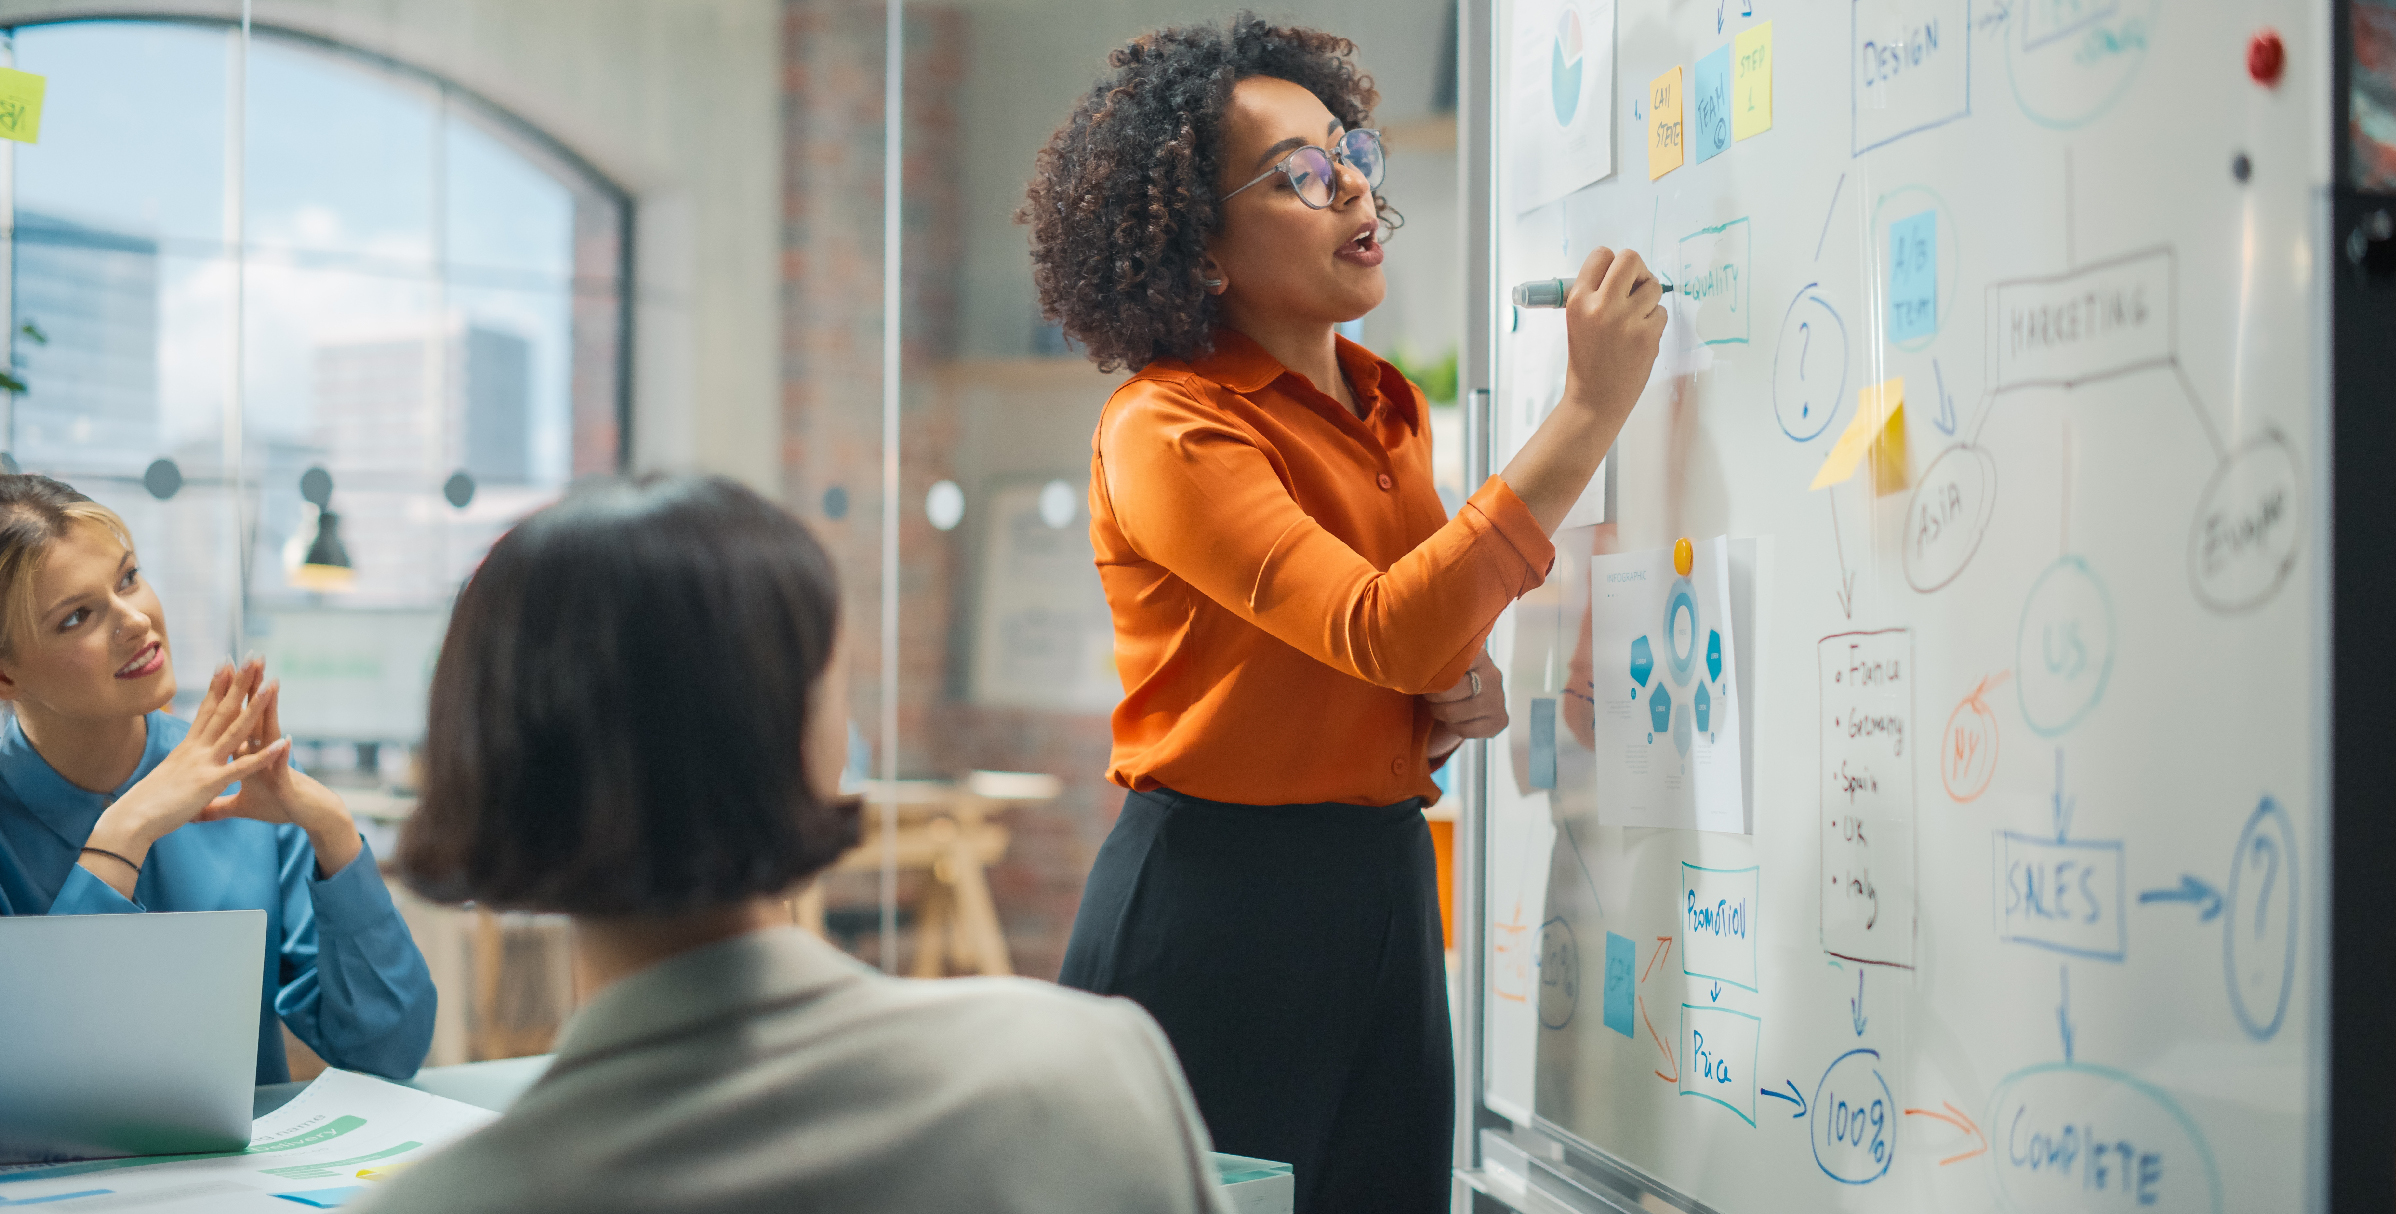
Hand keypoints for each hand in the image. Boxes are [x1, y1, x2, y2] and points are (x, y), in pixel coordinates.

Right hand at [80, 660, 288, 893]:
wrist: (130, 820)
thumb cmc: (145, 805)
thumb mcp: (166, 779)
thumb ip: (177, 769)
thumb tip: (176, 765)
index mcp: (187, 748)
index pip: (206, 710)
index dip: (218, 686)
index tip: (228, 663)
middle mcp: (196, 749)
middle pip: (223, 709)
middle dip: (240, 682)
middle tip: (255, 656)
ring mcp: (203, 763)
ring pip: (236, 729)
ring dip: (256, 706)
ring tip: (274, 684)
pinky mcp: (209, 783)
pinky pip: (242, 767)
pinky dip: (264, 755)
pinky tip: (284, 743)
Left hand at [196, 676, 360, 877]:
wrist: (307, 815)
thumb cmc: (277, 807)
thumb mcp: (240, 807)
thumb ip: (217, 805)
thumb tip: (196, 811)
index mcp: (248, 753)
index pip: (235, 719)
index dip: (227, 696)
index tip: (222, 671)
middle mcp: (263, 751)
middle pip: (253, 715)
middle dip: (250, 689)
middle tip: (248, 660)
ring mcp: (276, 762)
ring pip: (271, 731)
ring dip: (270, 710)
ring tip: (271, 684)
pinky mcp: (285, 780)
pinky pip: (282, 766)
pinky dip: (282, 755)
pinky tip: (285, 740)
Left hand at [1423, 651, 1505, 758]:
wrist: (1465, 699)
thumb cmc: (1445, 677)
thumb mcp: (1442, 662)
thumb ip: (1432, 657)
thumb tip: (1410, 652)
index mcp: (1477, 654)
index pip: (1453, 662)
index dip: (1432, 674)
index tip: (1425, 676)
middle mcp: (1492, 674)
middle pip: (1450, 690)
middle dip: (1433, 696)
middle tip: (1428, 695)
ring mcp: (1498, 698)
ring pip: (1454, 713)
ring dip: (1440, 713)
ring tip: (1438, 707)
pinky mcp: (1500, 720)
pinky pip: (1465, 730)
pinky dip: (1453, 727)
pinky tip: (1454, 720)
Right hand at [1557, 246, 1667, 425]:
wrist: (1595, 399)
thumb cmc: (1587, 359)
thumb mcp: (1577, 321)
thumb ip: (1596, 293)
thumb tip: (1623, 271)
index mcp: (1578, 300)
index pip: (1601, 254)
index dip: (1612, 264)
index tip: (1615, 279)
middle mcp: (1600, 306)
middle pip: (1631, 259)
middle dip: (1638, 270)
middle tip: (1635, 287)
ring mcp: (1626, 321)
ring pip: (1653, 286)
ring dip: (1648, 298)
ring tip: (1635, 318)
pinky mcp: (1647, 336)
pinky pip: (1661, 312)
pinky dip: (1654, 321)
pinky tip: (1640, 337)